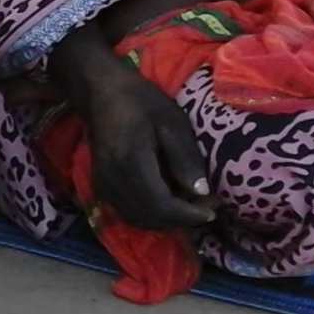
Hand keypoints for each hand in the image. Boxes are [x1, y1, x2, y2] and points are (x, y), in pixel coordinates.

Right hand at [83, 74, 216, 228]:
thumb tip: (201, 192)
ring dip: (166, 220)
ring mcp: (102, 186)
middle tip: (207, 206)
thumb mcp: (172, 123)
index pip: (161, 205)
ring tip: (190, 206)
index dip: (188, 215)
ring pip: (137, 219)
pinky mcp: (100, 187)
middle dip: (181, 219)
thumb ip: (185, 158)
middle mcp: (112, 181)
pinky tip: (168, 202)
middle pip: (149, 217)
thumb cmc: (140, 103)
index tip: (213, 210)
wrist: (101, 93)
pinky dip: (151, 215)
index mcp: (131, 163)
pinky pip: (128, 212)